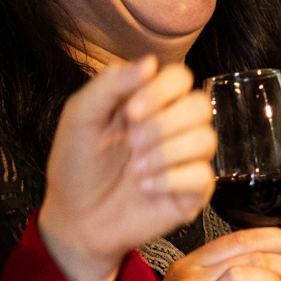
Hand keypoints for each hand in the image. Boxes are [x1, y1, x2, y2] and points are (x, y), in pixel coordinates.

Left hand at [38, 58, 213, 280]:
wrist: (74, 218)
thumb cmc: (76, 166)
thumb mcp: (80, 117)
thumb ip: (110, 84)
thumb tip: (149, 62)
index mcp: (150, 103)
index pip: (180, 77)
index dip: (161, 89)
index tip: (130, 111)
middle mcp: (174, 128)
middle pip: (200, 105)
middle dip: (165, 123)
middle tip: (132, 142)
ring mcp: (186, 160)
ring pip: (206, 139)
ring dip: (167, 152)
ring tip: (136, 168)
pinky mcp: (192, 193)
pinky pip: (203, 176)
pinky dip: (171, 179)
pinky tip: (145, 187)